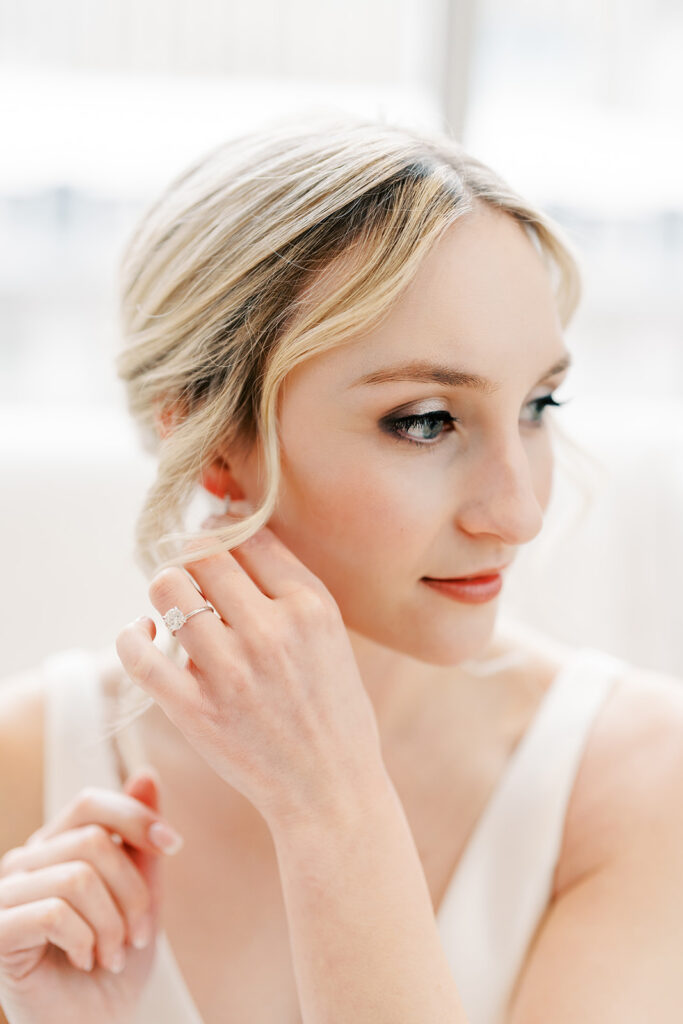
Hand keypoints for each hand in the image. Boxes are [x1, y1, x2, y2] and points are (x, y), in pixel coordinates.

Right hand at [0, 770, 182, 1023]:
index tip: (174, 846)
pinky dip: (85, 940)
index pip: (91, 803)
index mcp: (55, 846)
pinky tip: (85, 961)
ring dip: (112, 924)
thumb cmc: (114, 961)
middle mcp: (25, 862)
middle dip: (133, 893)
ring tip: (113, 954)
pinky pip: (55, 912)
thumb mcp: (141, 894)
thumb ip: (141, 838)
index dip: (137, 817)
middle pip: (94, 842)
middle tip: (139, 937)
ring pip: (78, 876)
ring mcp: (5, 895)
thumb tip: (146, 773)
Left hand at [115, 502, 384, 835]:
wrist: (330, 790)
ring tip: (176, 606)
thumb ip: (291, 589)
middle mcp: (272, 632)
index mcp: (312, 607)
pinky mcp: (196, 711)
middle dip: (192, 556)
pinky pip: (138, 654)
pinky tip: (143, 632)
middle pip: (204, 553)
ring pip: (167, 589)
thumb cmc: (334, 710)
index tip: (215, 538)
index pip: (250, 536)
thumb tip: (239, 536)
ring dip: (165, 589)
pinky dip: (131, 634)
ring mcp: (231, 672)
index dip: (224, 529)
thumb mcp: (332, 636)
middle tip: (194, 574)